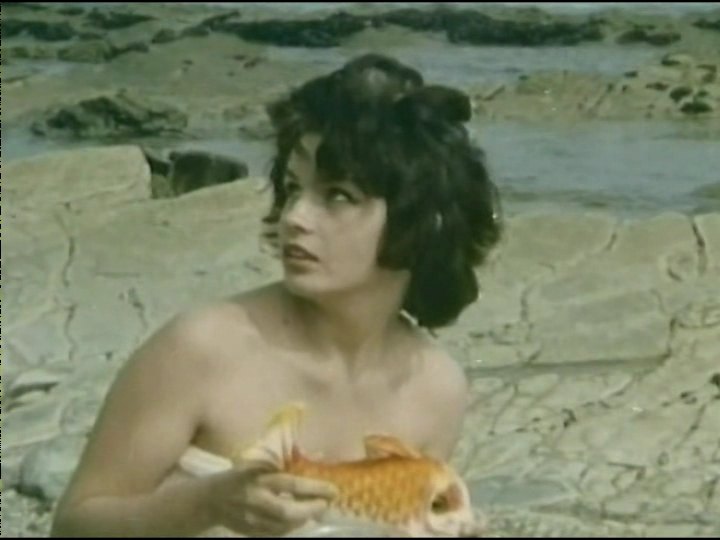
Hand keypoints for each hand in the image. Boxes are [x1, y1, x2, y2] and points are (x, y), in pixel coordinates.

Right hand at [204, 460, 337, 536]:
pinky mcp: (249, 532)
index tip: (333, 490)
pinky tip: (298, 520)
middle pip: (287, 512)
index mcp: (258, 478)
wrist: (211, 498)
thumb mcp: (259, 463)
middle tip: (325, 504)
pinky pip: (275, 534)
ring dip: (303, 520)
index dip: (314, 488)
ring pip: (283, 527)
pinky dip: (290, 528)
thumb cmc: (240, 475)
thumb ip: (284, 463)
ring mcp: (251, 520)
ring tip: (315, 510)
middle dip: (310, 510)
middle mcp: (255, 500)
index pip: (291, 485)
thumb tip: (319, 457)